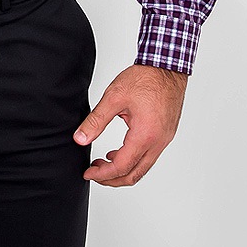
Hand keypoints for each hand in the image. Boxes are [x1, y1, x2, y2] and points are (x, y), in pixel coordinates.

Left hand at [73, 64, 187, 186]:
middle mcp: (158, 142)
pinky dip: (133, 160)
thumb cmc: (145, 78)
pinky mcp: (166, 134)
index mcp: (145, 135)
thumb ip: (96, 121)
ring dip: (123, 170)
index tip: (88, 173)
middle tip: (94, 173)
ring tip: (103, 162)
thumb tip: (80, 139)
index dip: (102, 174)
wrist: (167, 67)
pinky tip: (119, 150)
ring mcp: (164, 140)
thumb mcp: (114, 97)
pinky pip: (149, 156)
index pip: (121, 167)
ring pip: (143, 168)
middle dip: (112, 179)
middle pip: (134, 175)